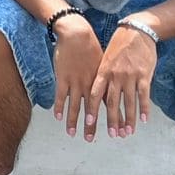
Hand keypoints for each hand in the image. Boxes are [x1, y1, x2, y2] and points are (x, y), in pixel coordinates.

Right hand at [50, 16, 103, 138]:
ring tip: (72, 134)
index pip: (109, 105)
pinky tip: (57, 117)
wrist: (77, 34)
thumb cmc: (91, 47)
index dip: (113, 120)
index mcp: (102, 82)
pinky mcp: (62, 77)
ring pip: (74, 106)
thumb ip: (107, 78)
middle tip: (90, 140)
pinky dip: (59, 107)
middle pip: (91, 110)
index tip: (117, 132)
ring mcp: (76, 82)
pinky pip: (61, 95)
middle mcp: (90, 85)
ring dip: (73, 121)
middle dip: (91, 127)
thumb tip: (114, 89)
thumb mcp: (104, 63)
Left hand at [89, 26, 155, 138]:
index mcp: (102, 71)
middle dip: (110, 120)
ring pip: (128, 102)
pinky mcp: (144, 75)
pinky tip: (144, 120)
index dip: (91, 108)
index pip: (94, 94)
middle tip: (111, 135)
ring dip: (128, 119)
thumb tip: (97, 92)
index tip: (87, 121)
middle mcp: (115, 75)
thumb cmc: (118, 45)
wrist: (136, 31)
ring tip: (126, 133)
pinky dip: (144, 108)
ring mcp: (130, 76)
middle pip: (111, 102)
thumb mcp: (105, 58)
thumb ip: (102, 75)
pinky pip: (143, 95)